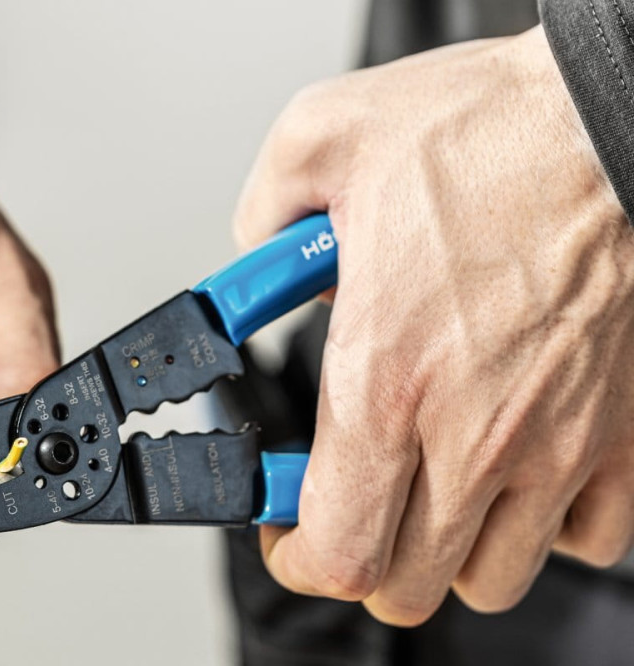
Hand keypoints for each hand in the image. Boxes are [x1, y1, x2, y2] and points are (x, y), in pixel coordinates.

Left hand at [234, 26, 633, 624]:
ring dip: (447, 550)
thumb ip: (264, 213)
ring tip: (429, 490)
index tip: (283, 525)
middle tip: (349, 502)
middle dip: (361, 557)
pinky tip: (519, 469)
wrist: (617, 116)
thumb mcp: (324, 138)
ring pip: (492, 578)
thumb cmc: (493, 129)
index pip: (335, 547)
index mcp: (385, 378)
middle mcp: (473, 433)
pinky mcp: (626, 437)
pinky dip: (546, 526)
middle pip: (406, 585)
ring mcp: (559, 446)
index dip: (295, 557)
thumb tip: (255, 256)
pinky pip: (589, 538)